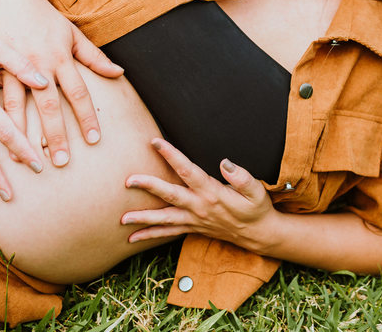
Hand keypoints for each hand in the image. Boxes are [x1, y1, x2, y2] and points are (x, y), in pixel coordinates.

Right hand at [0, 0, 122, 167]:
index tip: (94, 140)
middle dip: (55, 136)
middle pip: (48, 107)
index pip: (77, 93)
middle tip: (61, 162)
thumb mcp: (70, 31)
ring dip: (19, 137)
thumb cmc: (41, 15)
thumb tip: (119, 73)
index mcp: (58, 57)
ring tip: (22, 164)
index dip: (87, 116)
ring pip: (15, 109)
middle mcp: (35, 66)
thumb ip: (93, 56)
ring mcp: (11, 69)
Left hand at [120, 138, 278, 250]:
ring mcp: (194, 220)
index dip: (172, 155)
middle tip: (128, 180)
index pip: (188, 171)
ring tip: (123, 219)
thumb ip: (242, 177)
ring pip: (164, 219)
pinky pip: (168, 233)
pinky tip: (133, 238)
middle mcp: (199, 207)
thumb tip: (225, 163)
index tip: (156, 142)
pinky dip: (150, 235)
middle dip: (148, 186)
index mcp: (212, 193)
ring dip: (143, 218)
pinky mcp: (192, 228)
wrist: (258, 235)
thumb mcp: (256, 191)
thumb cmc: (256, 208)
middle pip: (170, 195)